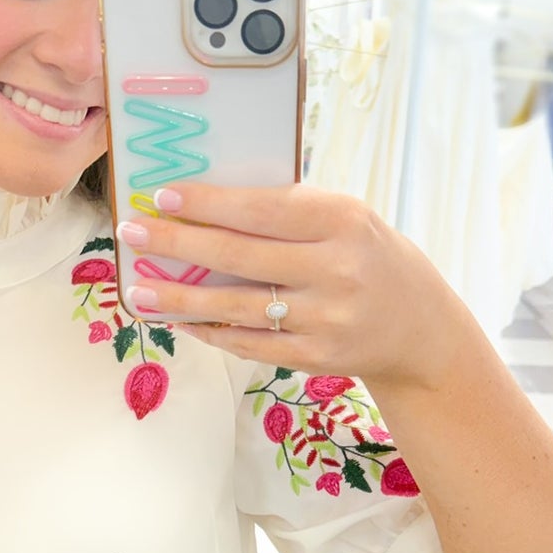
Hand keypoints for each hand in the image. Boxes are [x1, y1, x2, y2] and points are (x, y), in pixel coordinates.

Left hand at [116, 179, 467, 390]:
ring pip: (235, 307)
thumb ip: (290, 211)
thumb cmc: (369, 257)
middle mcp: (336, 270)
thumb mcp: (346, 219)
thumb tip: (208, 204)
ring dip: (179, 298)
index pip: (262, 209)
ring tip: (138, 290)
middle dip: (177, 243)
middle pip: (239, 256)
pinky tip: (178, 320)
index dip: (208, 204)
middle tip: (132, 232)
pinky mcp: (316, 357)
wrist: (420, 329)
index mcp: (343, 221)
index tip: (162, 196)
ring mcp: (326, 318)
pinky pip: (248, 343)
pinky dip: (209, 331)